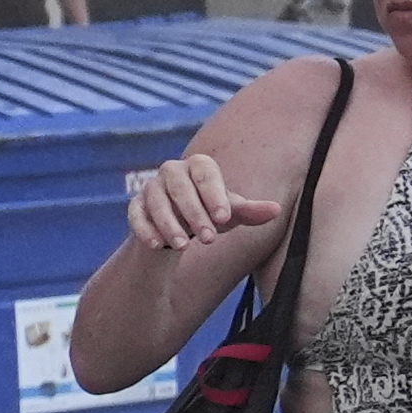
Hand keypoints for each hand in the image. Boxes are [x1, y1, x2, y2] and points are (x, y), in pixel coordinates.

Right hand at [122, 151, 278, 253]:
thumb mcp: (230, 214)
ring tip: (184, 246)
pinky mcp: (135, 207)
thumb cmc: (209, 214)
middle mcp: (171, 171)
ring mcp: (150, 188)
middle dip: (195, 214)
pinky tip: (157, 246)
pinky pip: (136, 216)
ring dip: (170, 225)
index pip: (205, 174)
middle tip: (209, 239)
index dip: (214, 194)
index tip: (225, 218)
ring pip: (157, 202)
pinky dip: (145, 230)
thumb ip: (250, 211)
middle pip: (180, 188)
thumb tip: (276, 210)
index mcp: (197, 166)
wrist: (177, 228)